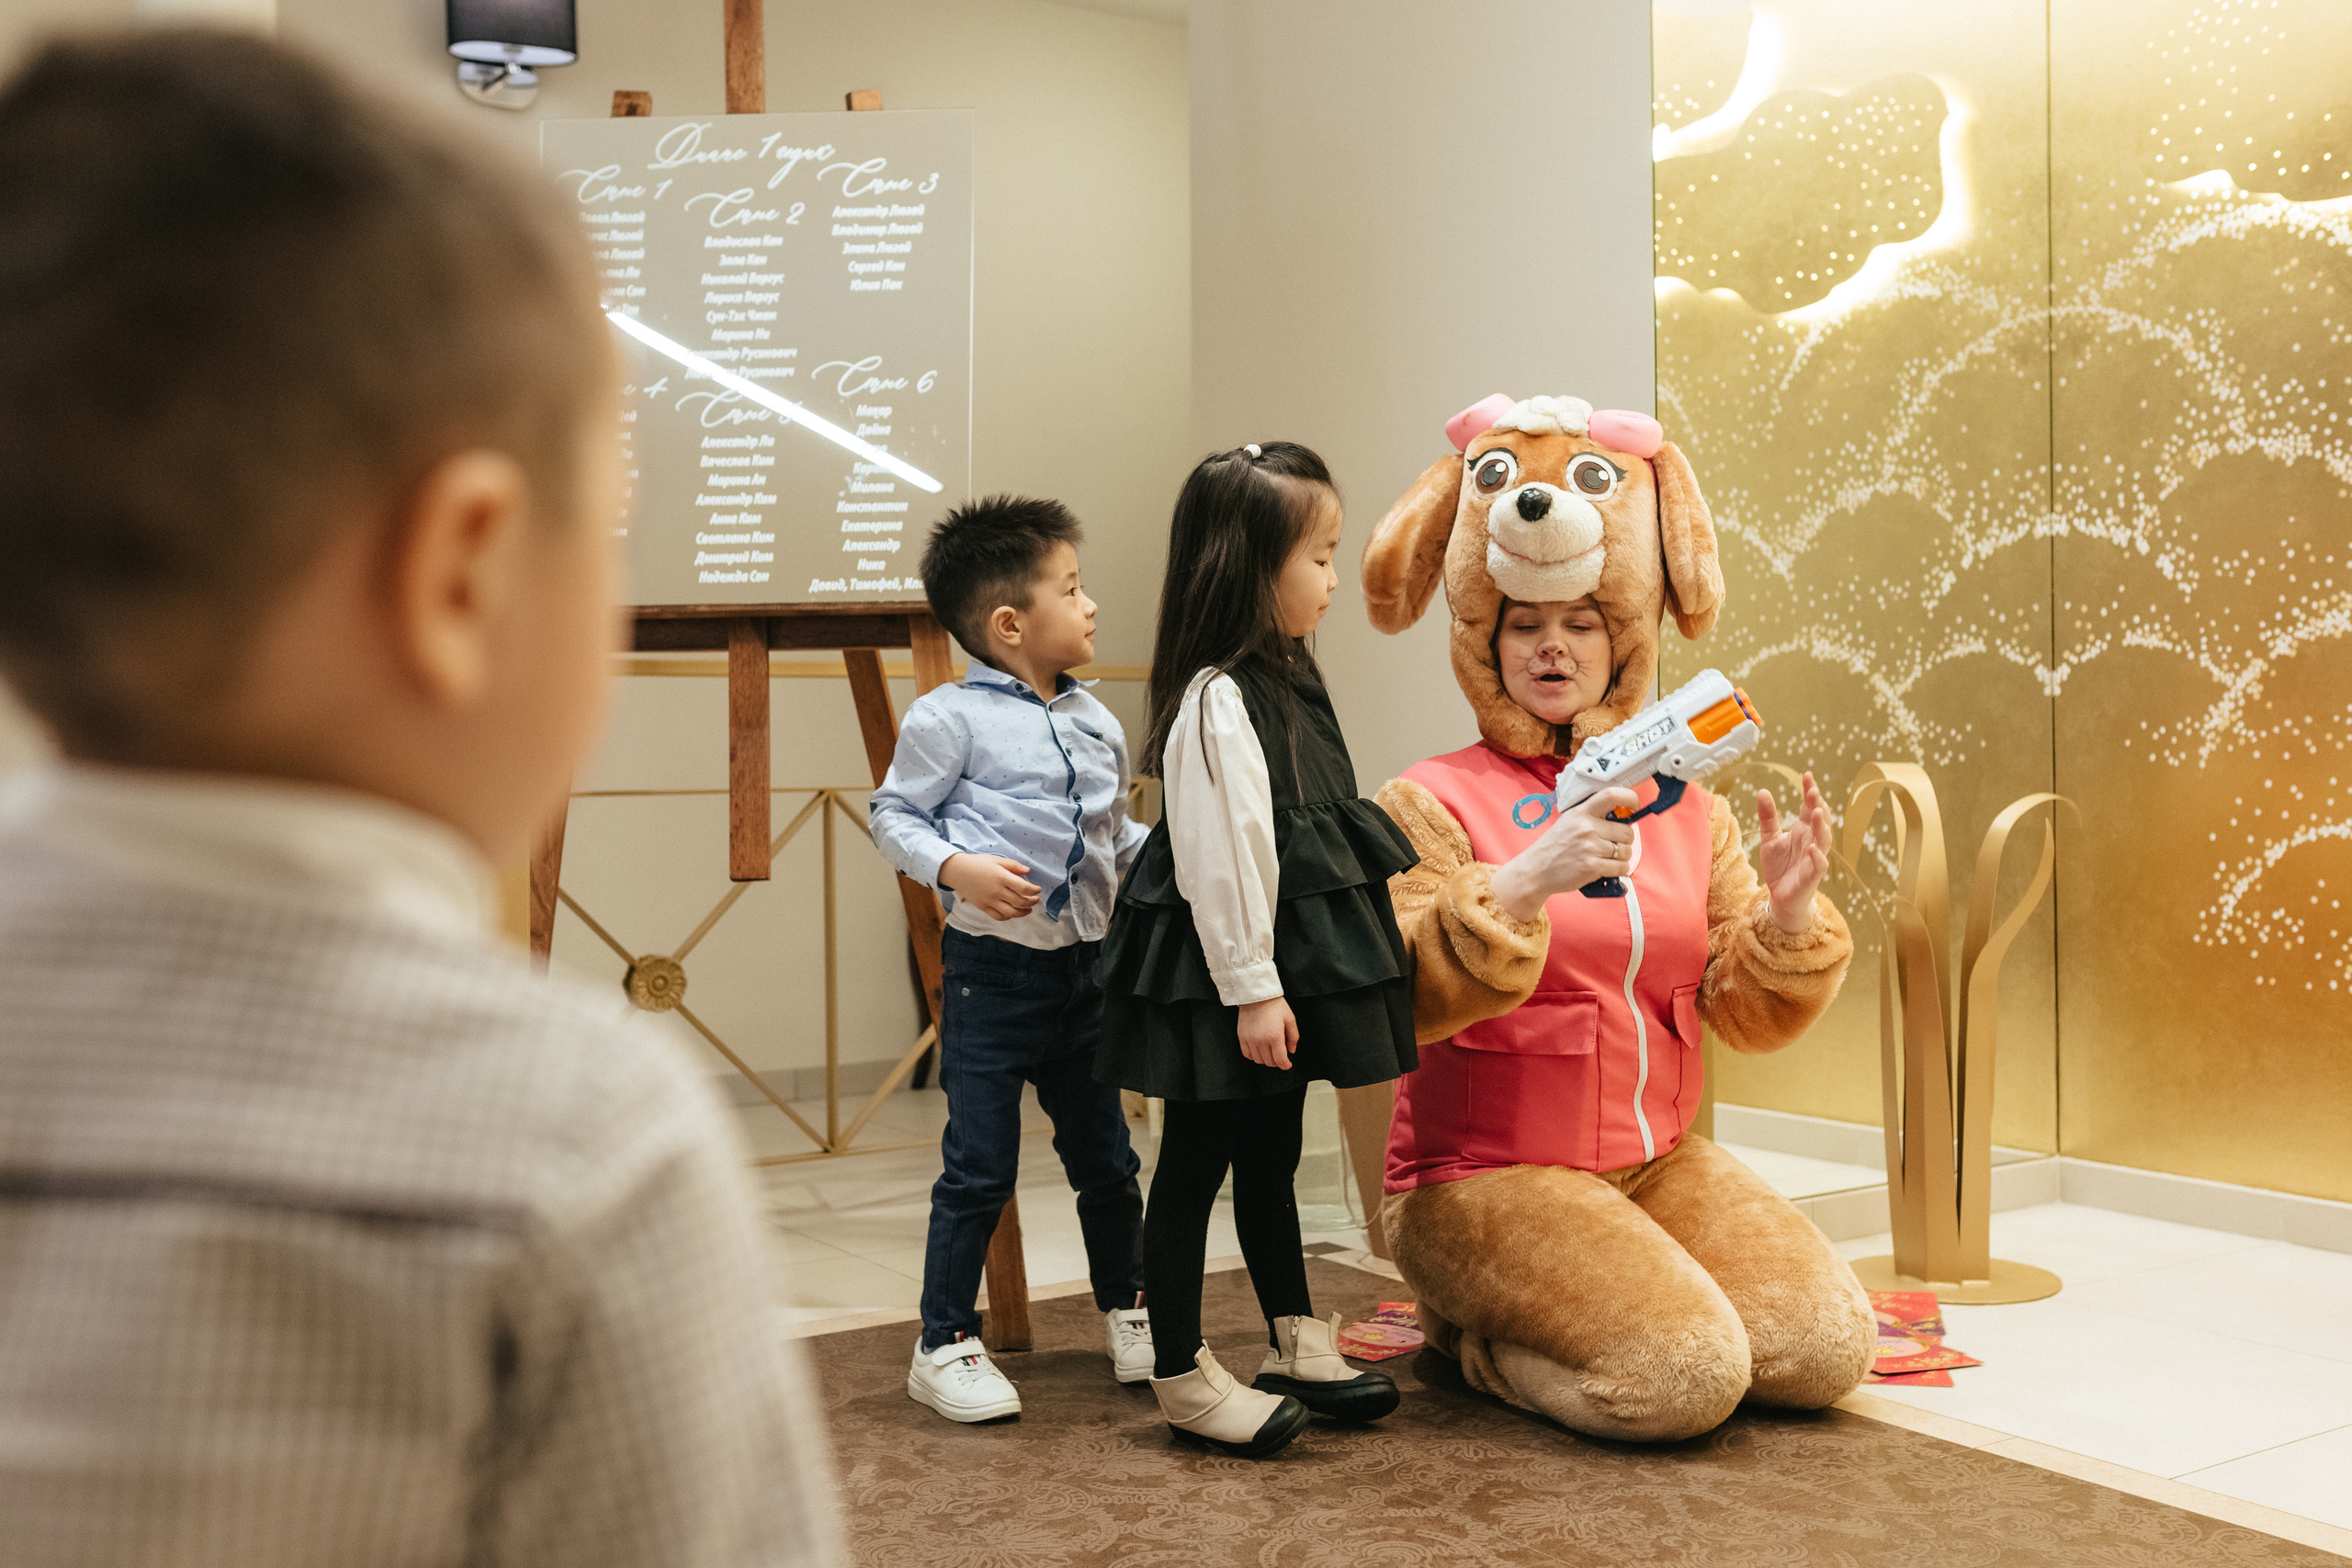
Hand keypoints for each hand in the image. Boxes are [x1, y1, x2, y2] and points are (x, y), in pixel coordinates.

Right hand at [939, 853, 1039, 920]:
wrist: (957, 871)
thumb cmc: (978, 863)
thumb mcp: (996, 859)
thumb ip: (1013, 865)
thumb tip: (1027, 871)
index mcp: (1001, 877)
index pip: (1024, 888)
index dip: (1034, 890)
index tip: (1038, 889)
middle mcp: (997, 891)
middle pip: (1020, 902)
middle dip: (1031, 902)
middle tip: (1035, 899)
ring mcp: (990, 901)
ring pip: (1011, 912)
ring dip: (1023, 912)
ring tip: (1028, 909)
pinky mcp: (983, 907)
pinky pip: (999, 916)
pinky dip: (1009, 917)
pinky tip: (1013, 912)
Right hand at [1236, 996, 1296, 1070]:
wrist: (1256, 995)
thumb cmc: (1274, 1005)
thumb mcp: (1290, 1018)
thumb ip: (1293, 1037)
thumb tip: (1291, 1051)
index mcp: (1274, 1036)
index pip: (1280, 1060)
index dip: (1286, 1065)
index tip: (1288, 1064)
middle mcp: (1261, 1040)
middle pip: (1269, 1062)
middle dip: (1277, 1062)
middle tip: (1280, 1056)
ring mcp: (1250, 1039)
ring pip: (1258, 1060)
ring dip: (1266, 1059)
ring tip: (1270, 1052)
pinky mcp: (1242, 1037)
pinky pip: (1247, 1054)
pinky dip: (1254, 1056)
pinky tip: (1259, 1050)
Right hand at [1490, 787, 1639, 920]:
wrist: (1536, 869)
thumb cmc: (1554, 846)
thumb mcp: (1569, 821)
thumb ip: (1591, 816)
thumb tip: (1621, 816)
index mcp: (1581, 812)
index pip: (1611, 795)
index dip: (1630, 798)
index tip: (1634, 806)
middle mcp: (1587, 828)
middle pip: (1627, 831)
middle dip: (1625, 840)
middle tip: (1614, 844)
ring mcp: (1590, 848)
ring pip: (1626, 851)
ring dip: (1623, 857)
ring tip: (1608, 858)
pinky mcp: (1592, 867)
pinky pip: (1621, 867)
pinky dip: (1620, 869)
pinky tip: (1608, 868)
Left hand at [1758, 772, 1832, 932]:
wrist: (1780, 897)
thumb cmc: (1779, 867)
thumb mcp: (1769, 838)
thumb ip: (1768, 817)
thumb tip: (1762, 790)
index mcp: (1803, 830)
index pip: (1809, 807)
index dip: (1810, 792)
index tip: (1808, 775)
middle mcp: (1812, 841)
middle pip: (1819, 820)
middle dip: (1817, 805)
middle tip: (1813, 790)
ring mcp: (1814, 858)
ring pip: (1823, 840)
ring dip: (1821, 826)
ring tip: (1817, 811)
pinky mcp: (1812, 876)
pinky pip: (1818, 865)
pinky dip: (1817, 857)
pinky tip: (1812, 848)